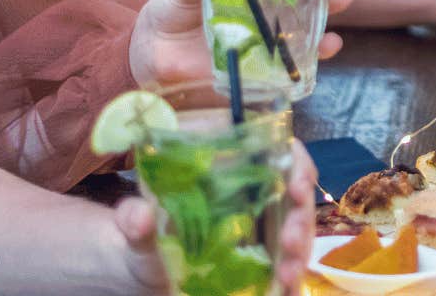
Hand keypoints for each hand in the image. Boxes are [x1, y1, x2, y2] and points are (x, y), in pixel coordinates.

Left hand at [108, 141, 315, 293]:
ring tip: (286, 277)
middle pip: (295, 197)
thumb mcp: (135, 230)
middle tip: (289, 242)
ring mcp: (261, 234)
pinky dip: (293, 278)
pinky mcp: (262, 265)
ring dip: (299, 253)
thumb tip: (141, 215)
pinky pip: (287, 267)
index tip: (296, 186)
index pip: (278, 153)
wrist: (138, 276)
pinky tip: (288, 289)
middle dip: (300, 218)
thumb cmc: (141, 240)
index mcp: (229, 173)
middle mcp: (254, 199)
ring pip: (296, 234)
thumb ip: (135, 222)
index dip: (296, 164)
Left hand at [129, 0, 356, 86]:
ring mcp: (267, 37)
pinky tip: (329, 47)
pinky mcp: (263, 66)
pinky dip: (317, 55)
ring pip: (309, 29)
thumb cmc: (170, 13)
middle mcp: (265, 7)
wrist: (154, 55)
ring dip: (330, 21)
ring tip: (338, 12)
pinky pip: (296, 62)